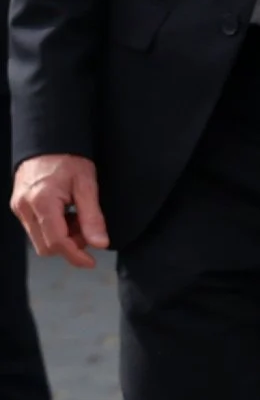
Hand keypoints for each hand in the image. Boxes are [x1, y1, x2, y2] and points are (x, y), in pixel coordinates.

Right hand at [11, 153, 108, 267]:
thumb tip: (100, 243)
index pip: (57, 242)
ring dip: (62, 237)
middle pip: (46, 247)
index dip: (76, 256)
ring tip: (77, 217)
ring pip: (40, 240)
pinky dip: (54, 228)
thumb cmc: (68, 157)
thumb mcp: (87, 184)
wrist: (48, 138)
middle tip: (87, 229)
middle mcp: (24, 207)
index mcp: (41, 202)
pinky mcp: (19, 206)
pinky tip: (66, 214)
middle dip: (70, 246)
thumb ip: (92, 216)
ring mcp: (19, 207)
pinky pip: (36, 229)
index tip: (91, 261)